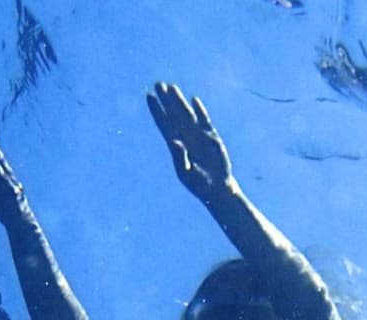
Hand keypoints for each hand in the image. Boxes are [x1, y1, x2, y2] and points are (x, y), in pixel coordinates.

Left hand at [147, 82, 237, 204]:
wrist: (217, 188)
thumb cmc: (198, 184)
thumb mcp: (186, 173)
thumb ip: (180, 158)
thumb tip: (174, 141)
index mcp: (175, 145)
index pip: (163, 123)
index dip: (156, 110)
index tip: (149, 96)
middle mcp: (185, 137)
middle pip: (173, 114)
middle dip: (165, 100)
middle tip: (157, 84)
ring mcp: (198, 135)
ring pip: (186, 113)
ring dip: (179, 100)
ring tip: (171, 86)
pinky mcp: (212, 137)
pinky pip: (204, 120)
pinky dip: (200, 110)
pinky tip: (194, 100)